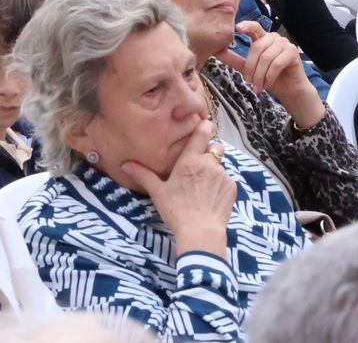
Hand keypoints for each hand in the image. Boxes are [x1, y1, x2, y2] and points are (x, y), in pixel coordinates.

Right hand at [116, 121, 234, 256]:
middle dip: (208, 153)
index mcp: (190, 161)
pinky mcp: (233, 188)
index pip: (202, 134)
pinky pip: (227, 180)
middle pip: (213, 149)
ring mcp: (223, 176)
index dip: (205, 126)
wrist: (201, 233)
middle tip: (197, 168)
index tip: (205, 124)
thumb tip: (124, 164)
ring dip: (214, 171)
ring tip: (203, 188)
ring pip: (220, 166)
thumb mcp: (157, 192)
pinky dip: (220, 185)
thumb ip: (143, 175)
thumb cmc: (176, 211)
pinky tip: (211, 198)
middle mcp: (209, 164)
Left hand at [216, 22, 326, 128]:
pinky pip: (277, 63)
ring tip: (258, 86)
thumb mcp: (248, 68)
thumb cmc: (269, 77)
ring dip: (260, 75)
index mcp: (263, 38)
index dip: (247, 26)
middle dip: (251, 67)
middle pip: (257, 47)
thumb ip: (234, 59)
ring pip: (266, 57)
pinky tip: (267, 84)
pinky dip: (269, 76)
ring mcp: (285, 43)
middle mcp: (274, 38)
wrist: (289, 90)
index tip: (237, 27)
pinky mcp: (293, 52)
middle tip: (249, 82)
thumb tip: (216, 51)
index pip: (254, 27)